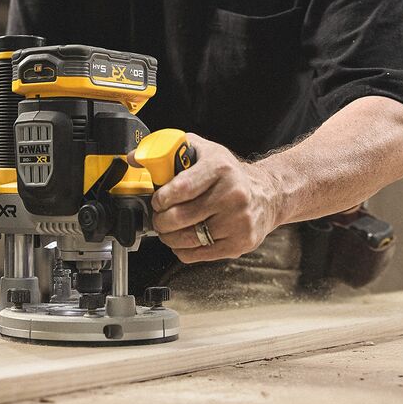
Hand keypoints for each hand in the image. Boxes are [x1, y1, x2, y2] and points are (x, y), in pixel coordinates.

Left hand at [134, 134, 281, 262]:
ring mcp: (237, 221)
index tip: (156, 201)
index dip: (161, 198)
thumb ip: (171, 150)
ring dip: (169, 237)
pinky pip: (200, 254)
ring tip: (167, 230)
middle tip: (158, 217)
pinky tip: (182, 241)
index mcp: (220, 168)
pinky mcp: (239, 243)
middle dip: (161, 220)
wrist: (267, 194)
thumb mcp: (204, 151)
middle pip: (181, 216)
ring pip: (188, 238)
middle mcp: (232, 195)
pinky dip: (183, 250)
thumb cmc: (230, 173)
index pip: (182, 188)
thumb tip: (135, 157)